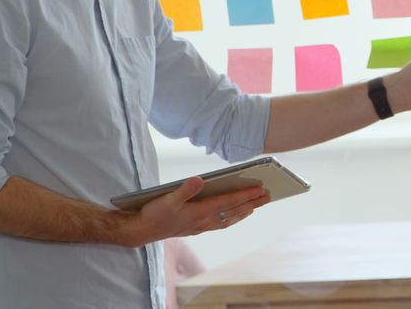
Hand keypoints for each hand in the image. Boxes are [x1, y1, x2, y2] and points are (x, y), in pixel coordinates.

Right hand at [123, 177, 270, 246]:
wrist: (142, 230)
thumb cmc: (154, 213)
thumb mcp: (167, 199)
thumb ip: (185, 189)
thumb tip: (200, 180)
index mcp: (199, 212)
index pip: (228, 202)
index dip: (245, 195)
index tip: (260, 189)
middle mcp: (204, 220)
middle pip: (233, 211)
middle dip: (252, 203)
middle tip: (268, 196)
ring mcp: (201, 225)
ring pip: (229, 218)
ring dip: (244, 211)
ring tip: (257, 206)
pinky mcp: (197, 227)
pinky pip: (221, 223)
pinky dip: (232, 218)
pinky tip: (235, 216)